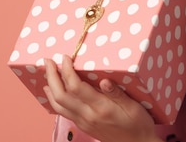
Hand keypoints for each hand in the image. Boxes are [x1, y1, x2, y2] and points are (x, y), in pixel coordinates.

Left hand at [43, 57, 160, 141]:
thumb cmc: (138, 125)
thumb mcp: (134, 107)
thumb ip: (117, 93)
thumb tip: (104, 81)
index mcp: (101, 108)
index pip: (76, 87)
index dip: (68, 71)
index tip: (66, 57)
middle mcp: (88, 116)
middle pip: (61, 96)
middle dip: (52, 77)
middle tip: (48, 61)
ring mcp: (83, 122)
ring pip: (58, 106)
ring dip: (50, 88)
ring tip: (47, 74)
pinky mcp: (83, 126)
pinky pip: (63, 112)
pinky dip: (55, 100)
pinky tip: (54, 92)